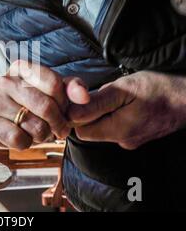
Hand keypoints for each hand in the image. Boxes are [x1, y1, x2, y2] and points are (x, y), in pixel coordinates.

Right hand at [0, 60, 89, 149]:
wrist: (10, 118)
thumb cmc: (36, 102)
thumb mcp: (57, 91)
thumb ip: (73, 88)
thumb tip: (83, 97)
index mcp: (23, 68)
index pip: (54, 84)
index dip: (65, 103)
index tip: (64, 110)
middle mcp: (6, 80)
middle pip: (46, 106)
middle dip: (58, 123)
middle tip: (60, 129)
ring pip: (34, 126)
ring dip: (44, 135)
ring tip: (40, 131)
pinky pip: (17, 139)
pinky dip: (27, 143)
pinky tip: (24, 136)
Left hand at [68, 71, 185, 149]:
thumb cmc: (158, 89)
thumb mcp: (124, 89)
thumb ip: (96, 103)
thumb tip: (71, 114)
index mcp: (118, 131)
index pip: (82, 131)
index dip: (78, 115)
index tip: (84, 100)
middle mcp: (123, 141)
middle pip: (92, 130)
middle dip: (92, 112)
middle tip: (105, 95)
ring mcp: (132, 141)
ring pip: (105, 127)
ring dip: (104, 112)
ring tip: (120, 98)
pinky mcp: (138, 136)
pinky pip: (117, 127)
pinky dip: (116, 115)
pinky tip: (127, 103)